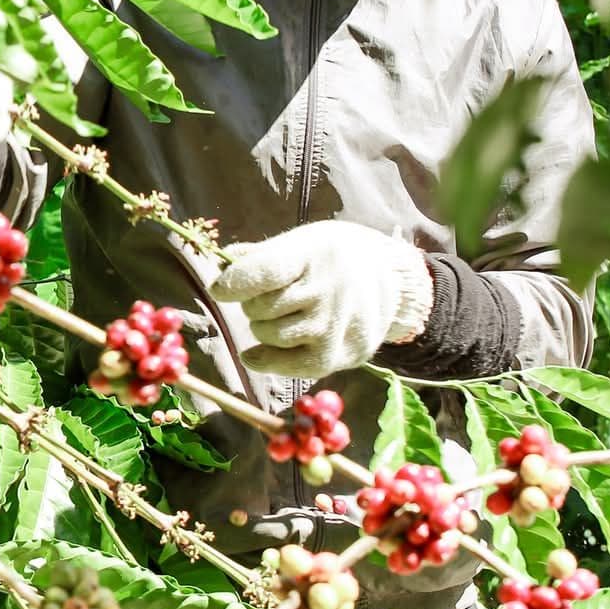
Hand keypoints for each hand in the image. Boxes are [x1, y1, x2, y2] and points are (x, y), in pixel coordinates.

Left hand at [209, 221, 434, 378]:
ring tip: (278, 317)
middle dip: (253, 303)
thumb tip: (222, 265)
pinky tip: (255, 354)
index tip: (220, 287)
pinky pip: (286, 365)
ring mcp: (336, 325)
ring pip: (269, 336)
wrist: (389, 281)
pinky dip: (265, 360)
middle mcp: (328, 290)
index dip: (234, 282)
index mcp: (314, 253)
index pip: (265, 271)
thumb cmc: (332, 259)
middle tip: (268, 297)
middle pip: (260, 307)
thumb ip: (261, 256)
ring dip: (262, 328)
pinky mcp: (340, 356)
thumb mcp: (302, 242)